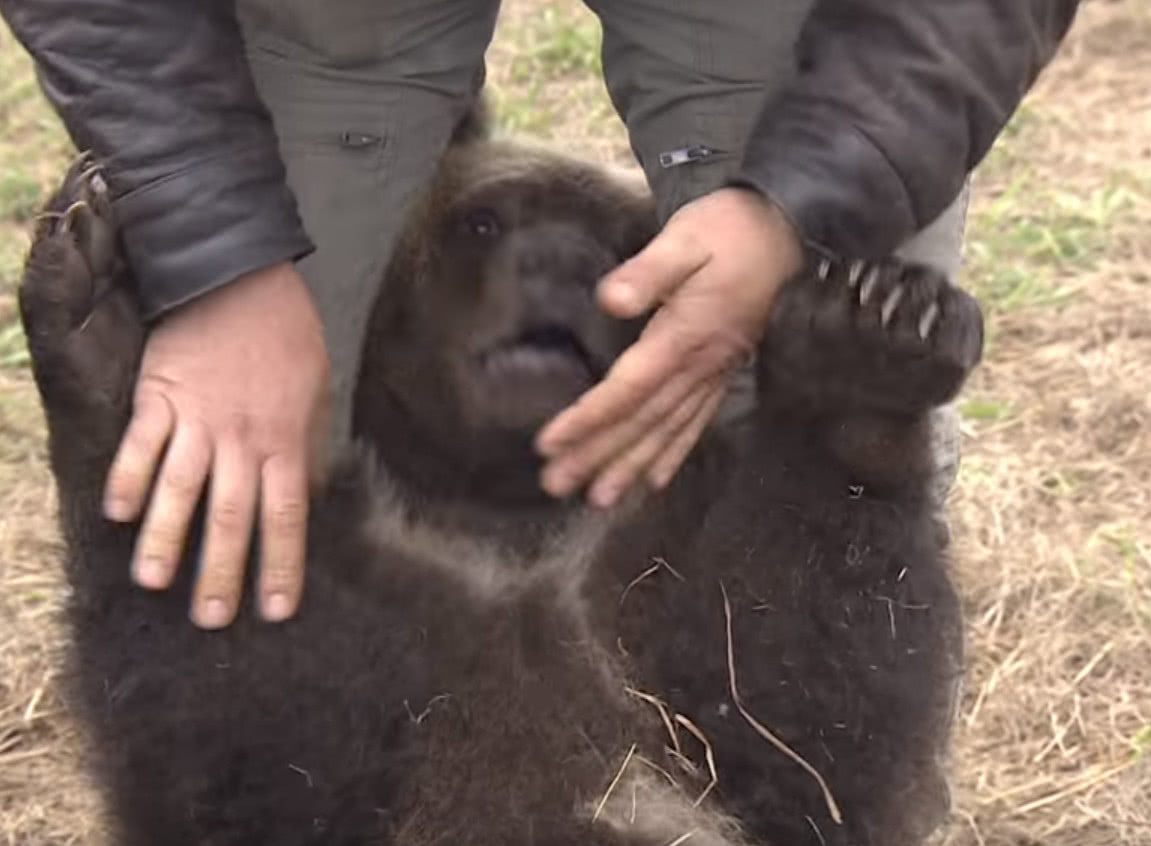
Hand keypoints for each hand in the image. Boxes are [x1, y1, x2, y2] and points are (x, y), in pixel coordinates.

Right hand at [102, 262, 330, 628]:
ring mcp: (197, 418)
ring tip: (155, 582)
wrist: (240, 274)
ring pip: (180, 488)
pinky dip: (129, 477)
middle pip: (233, 515)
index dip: (281, 565)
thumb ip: (309, 444)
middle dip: (222, 570)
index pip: (287, 515)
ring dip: (167, 538)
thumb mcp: (316, 388)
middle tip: (211, 619)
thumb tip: (310, 493)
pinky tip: (118, 514)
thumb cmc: (287, 334)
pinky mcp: (159, 394)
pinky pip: (141, 443)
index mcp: (285, 440)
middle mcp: (242, 438)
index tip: (275, 611)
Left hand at [535, 187, 801, 506]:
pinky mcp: (723, 372)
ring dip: (631, 466)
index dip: (588, 419)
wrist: (784, 229)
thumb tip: (610, 299)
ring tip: (600, 500)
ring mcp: (715, 373)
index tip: (549, 443)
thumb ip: (647, 271)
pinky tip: (653, 480)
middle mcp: (701, 365)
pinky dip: (673, 454)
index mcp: (685, 335)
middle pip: (643, 420)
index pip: (628, 388)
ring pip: (668, 430)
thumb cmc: (728, 229)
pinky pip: (696, 422)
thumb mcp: (684, 238)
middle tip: (557, 485)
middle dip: (599, 456)